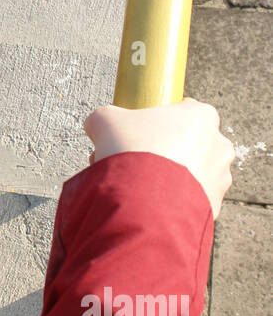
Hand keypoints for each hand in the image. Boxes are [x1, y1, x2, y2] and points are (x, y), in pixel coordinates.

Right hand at [83, 98, 235, 218]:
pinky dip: (173, 200)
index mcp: (202, 116)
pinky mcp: (214, 206)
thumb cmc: (132, 152)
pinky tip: (148, 203)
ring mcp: (219, 177)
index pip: (183, 110)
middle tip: (133, 161)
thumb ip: (105, 117)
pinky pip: (190, 199)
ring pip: (190, 173)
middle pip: (188, 143)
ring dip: (168, 177)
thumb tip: (96, 124)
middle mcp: (219, 145)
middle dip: (163, 151)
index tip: (138, 132)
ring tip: (137, 186)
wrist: (143, 203)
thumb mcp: (106, 122)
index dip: (157, 121)